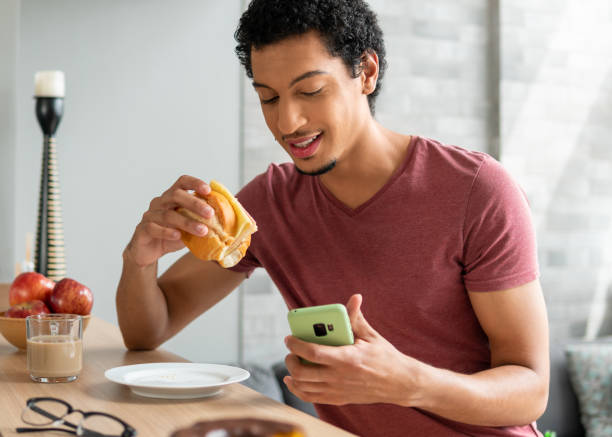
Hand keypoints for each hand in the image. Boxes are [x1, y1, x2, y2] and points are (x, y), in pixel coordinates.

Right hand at [125, 175, 213, 266]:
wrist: (149, 252)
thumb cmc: (173, 236)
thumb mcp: (191, 227)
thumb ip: (203, 221)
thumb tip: (228, 219)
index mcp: (172, 198)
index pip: (182, 182)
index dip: (195, 183)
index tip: (208, 191)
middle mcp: (160, 203)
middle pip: (175, 195)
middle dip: (195, 204)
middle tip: (210, 213)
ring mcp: (150, 215)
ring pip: (167, 215)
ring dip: (187, 222)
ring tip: (202, 231)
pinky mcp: (142, 229)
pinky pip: (154, 228)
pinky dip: (167, 232)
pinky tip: (178, 236)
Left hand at [283, 294, 425, 405]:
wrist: (399, 383)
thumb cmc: (385, 356)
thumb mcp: (371, 336)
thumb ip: (356, 318)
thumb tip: (354, 298)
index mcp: (348, 359)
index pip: (314, 353)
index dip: (297, 345)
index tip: (290, 337)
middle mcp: (340, 377)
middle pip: (303, 372)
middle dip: (291, 359)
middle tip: (291, 349)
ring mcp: (338, 391)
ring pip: (304, 387)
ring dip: (292, 374)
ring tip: (292, 361)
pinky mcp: (339, 399)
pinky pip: (311, 397)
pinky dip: (298, 389)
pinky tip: (294, 380)